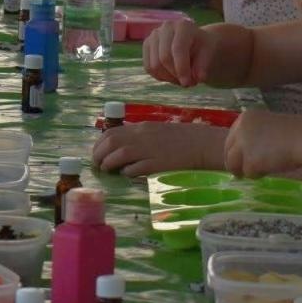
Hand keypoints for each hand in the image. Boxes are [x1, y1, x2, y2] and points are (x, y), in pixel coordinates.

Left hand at [93, 122, 227, 176]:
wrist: (204, 144)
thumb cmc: (182, 139)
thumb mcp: (158, 132)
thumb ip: (140, 138)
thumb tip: (121, 148)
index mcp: (142, 128)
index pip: (110, 133)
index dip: (99, 145)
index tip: (97, 154)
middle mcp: (143, 137)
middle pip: (111, 143)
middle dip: (99, 155)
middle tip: (98, 165)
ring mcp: (150, 150)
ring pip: (119, 154)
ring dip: (109, 163)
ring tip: (108, 170)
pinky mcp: (159, 164)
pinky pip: (136, 168)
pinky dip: (127, 171)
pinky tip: (127, 174)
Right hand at [143, 18, 218, 87]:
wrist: (194, 41)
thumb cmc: (202, 47)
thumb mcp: (209, 54)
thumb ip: (203, 65)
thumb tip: (199, 78)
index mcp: (183, 26)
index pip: (178, 49)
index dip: (181, 69)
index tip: (187, 83)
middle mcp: (166, 27)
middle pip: (164, 58)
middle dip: (175, 75)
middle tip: (188, 82)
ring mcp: (154, 35)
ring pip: (154, 65)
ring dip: (168, 78)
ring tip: (181, 78)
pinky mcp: (147, 45)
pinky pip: (148, 68)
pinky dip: (160, 77)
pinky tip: (172, 75)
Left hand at [221, 107, 301, 177]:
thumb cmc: (296, 132)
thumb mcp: (270, 126)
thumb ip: (256, 134)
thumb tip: (246, 150)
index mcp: (246, 117)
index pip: (232, 136)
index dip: (236, 149)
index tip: (239, 158)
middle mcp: (240, 128)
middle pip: (229, 151)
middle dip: (234, 162)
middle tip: (240, 173)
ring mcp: (243, 145)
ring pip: (234, 163)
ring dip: (244, 170)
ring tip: (259, 172)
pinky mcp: (249, 160)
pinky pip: (248, 173)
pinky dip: (258, 174)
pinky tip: (270, 170)